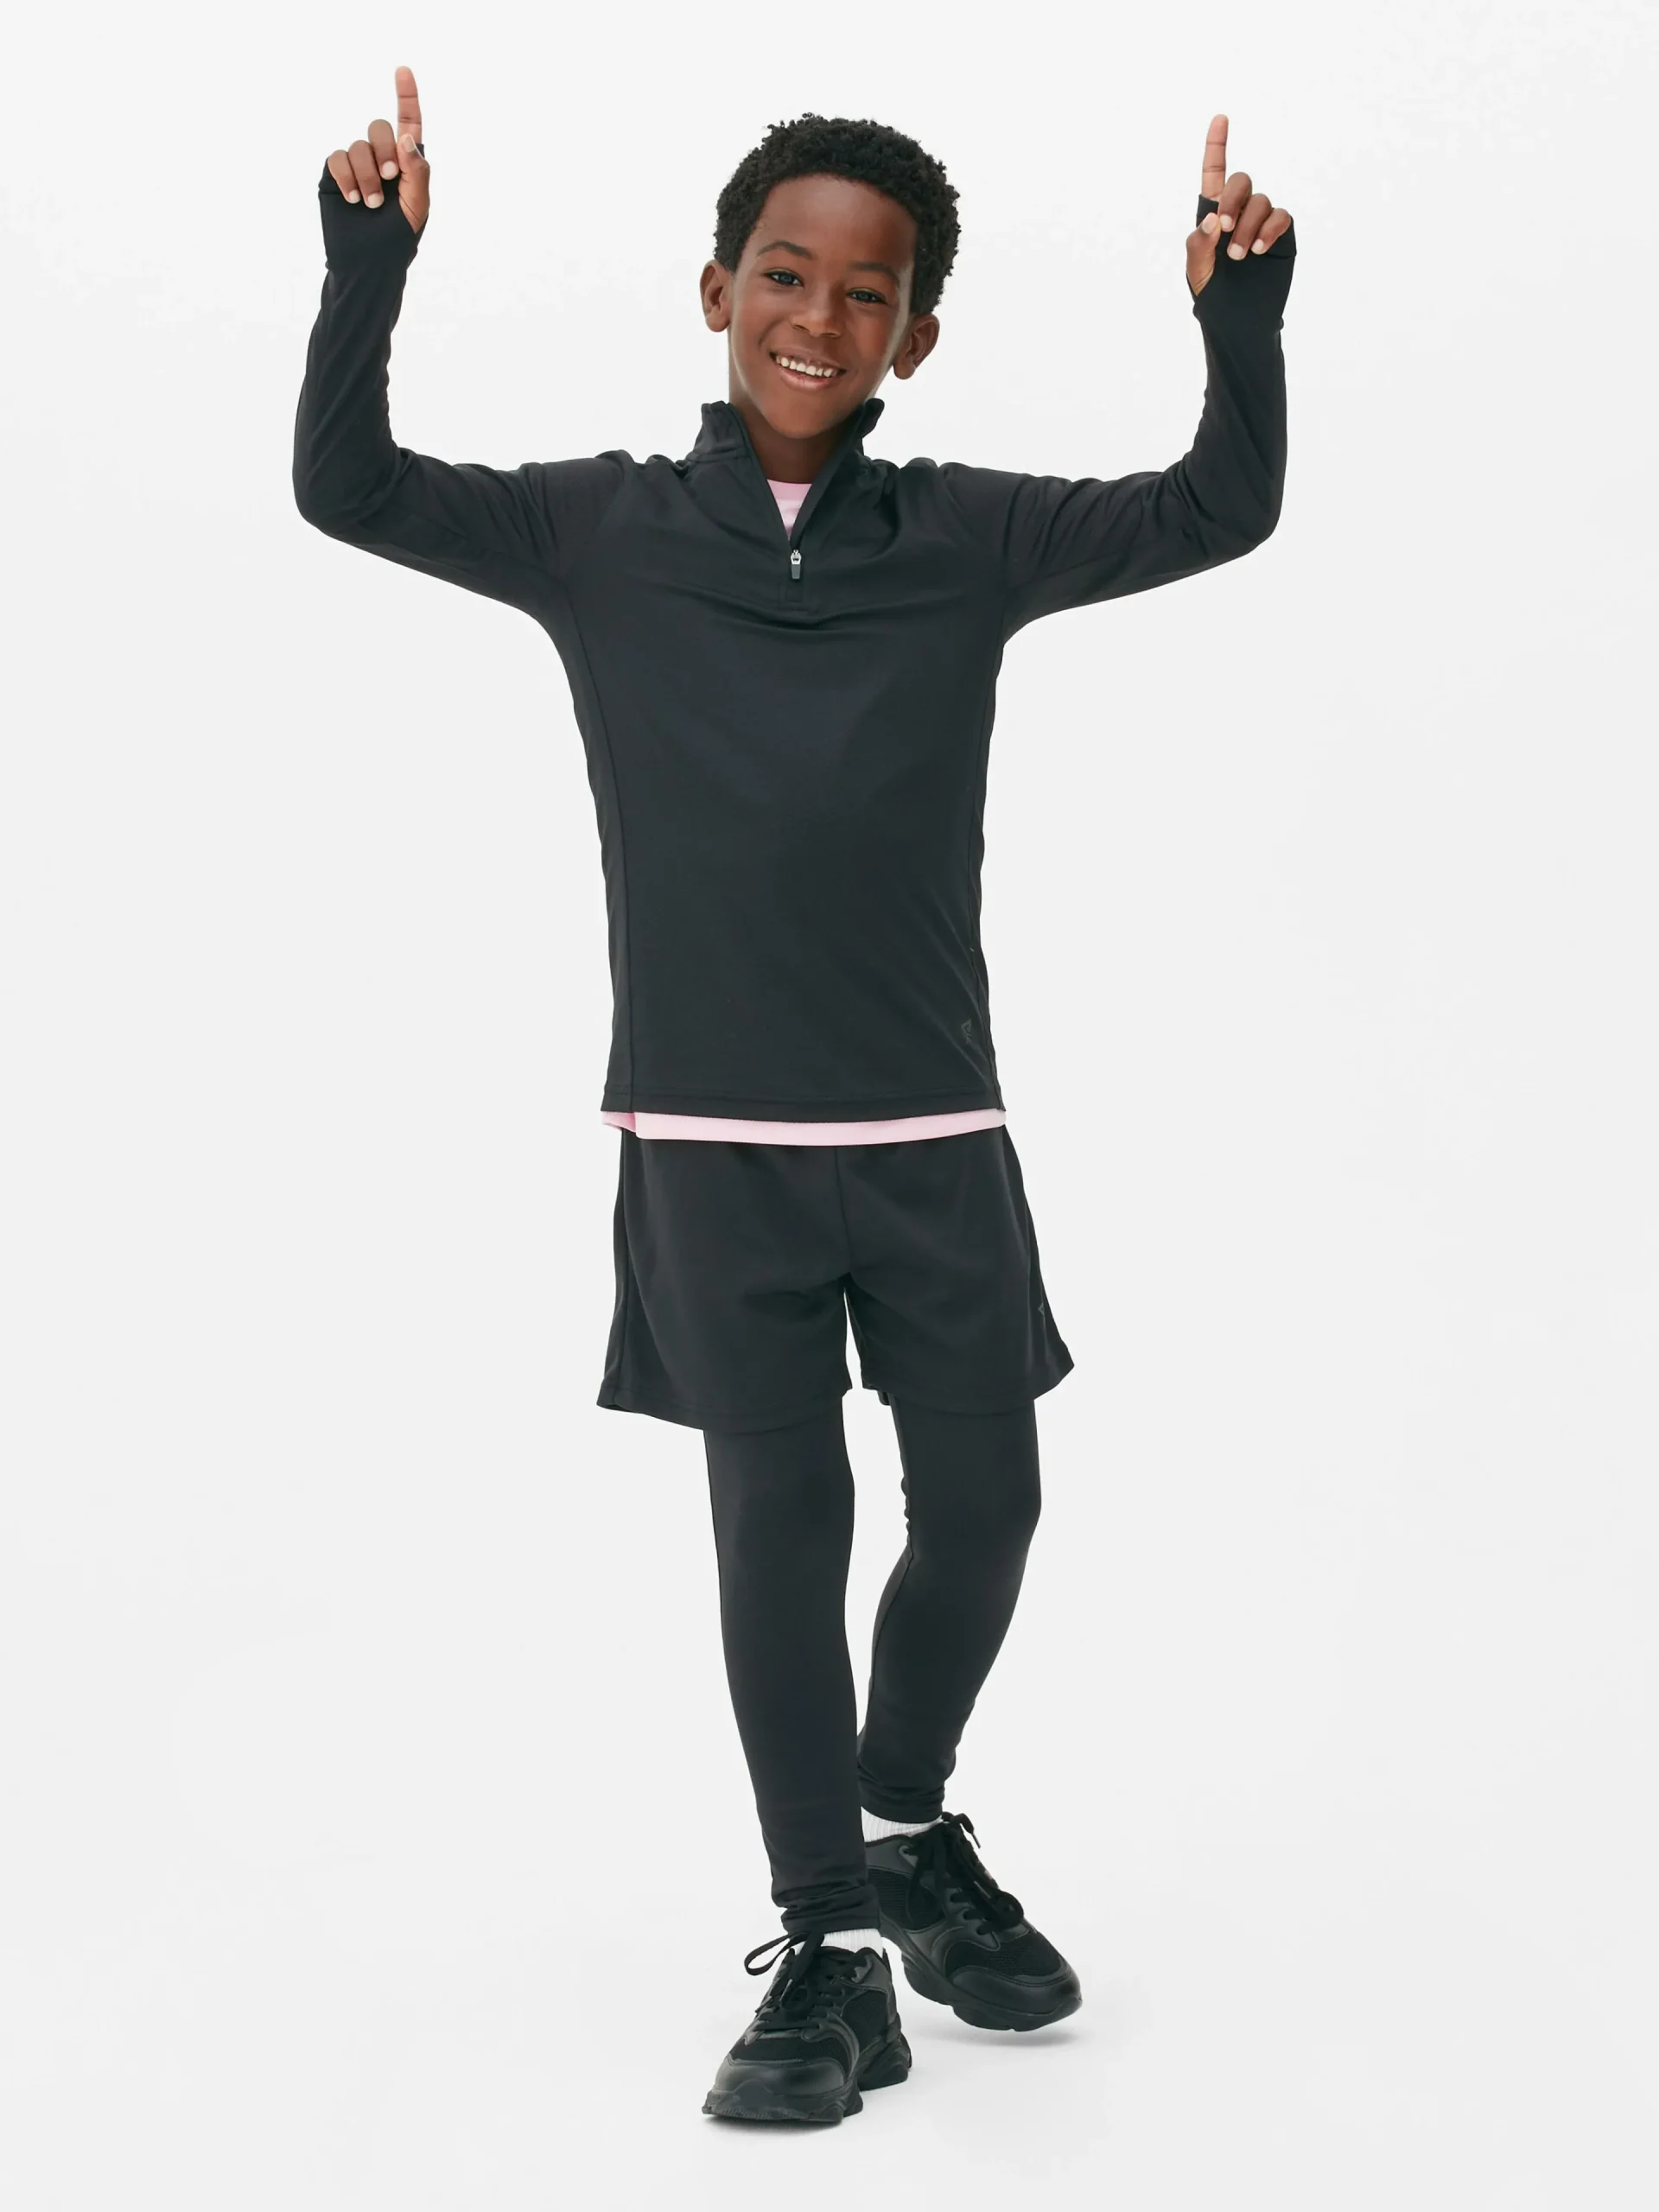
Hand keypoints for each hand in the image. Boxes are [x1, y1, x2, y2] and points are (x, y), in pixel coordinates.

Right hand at [324, 64, 428, 239]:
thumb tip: (407, 138)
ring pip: (358, 145)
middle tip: (389, 179)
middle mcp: (380, 158)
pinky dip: (346, 175)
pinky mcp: (335, 175)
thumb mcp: (417, 207)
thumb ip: (417, 172)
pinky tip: (352, 198)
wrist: (368, 263)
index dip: (406, 96)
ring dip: (366, 175)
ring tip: (369, 204)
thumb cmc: (398, 239)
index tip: (403, 70)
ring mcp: (356, 165)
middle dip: (384, 151)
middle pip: (380, 128)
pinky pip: (337, 157)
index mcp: (406, 164)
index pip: (408, 123)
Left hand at [1185, 115, 1291, 298]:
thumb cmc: (1214, 298)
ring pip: (1261, 202)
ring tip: (1241, 256)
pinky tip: (1260, 249)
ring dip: (1249, 226)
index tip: (1220, 118)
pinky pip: (1280, 216)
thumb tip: (1213, 219)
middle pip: (1241, 181)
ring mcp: (1262, 222)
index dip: (1217, 146)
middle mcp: (1239, 212)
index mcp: (1213, 216)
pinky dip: (1270, 228)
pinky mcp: (1282, 234)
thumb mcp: (1197, 273)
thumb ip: (1198, 245)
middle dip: (1232, 201)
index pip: (1214, 174)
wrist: (1240, 322)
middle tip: (1224, 230)